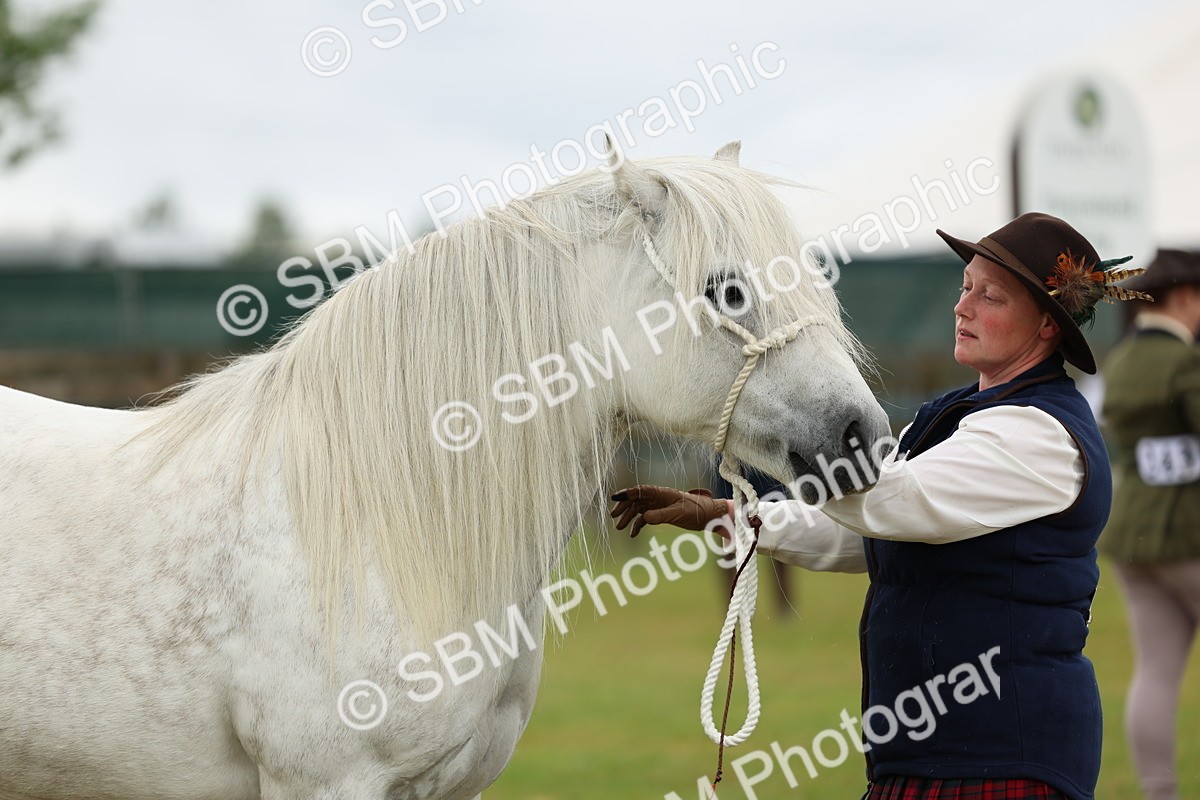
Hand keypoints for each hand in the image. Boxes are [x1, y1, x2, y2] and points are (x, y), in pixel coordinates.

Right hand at [609, 485, 730, 537]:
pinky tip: (633, 534)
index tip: (614, 497)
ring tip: (619, 528)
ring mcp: (658, 506)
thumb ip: (660, 515)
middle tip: (614, 516)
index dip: (627, 493)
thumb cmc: (696, 511)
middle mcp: (658, 497)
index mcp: (661, 493)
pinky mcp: (661, 514)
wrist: (709, 516)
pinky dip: (638, 525)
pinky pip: (645, 518)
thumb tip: (643, 518)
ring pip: (638, 510)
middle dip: (624, 507)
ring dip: (628, 518)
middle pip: (636, 500)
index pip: (640, 491)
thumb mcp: (678, 514)